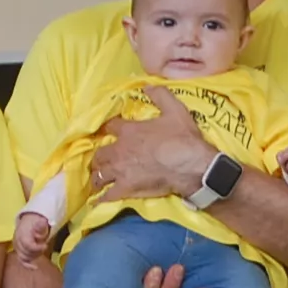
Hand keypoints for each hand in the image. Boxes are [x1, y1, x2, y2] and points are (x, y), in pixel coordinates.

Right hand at [13, 212, 52, 262]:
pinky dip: (28, 264)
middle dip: (37, 251)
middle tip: (44, 246)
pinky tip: (35, 267)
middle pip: (26, 253)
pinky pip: (21, 260)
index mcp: (21, 234)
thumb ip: (40, 225)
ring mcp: (16, 248)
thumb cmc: (35, 223)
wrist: (28, 222)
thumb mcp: (40, 222)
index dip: (37, 248)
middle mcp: (17, 242)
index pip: (28, 246)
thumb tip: (42, 221)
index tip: (45, 245)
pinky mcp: (18, 252)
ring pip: (24, 257)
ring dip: (34, 256)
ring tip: (40, 249)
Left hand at [93, 87, 216, 201]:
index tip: (109, 131)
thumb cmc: (182, 138)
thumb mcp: (175, 110)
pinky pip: (107, 195)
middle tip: (103, 160)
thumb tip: (148, 86)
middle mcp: (119, 150)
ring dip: (98, 176)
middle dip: (100, 156)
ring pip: (99, 174)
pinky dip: (101, 198)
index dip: (109, 128)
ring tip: (99, 179)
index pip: (110, 126)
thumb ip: (160, 95)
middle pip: (99, 153)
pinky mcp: (126, 188)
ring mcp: (120, 171)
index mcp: (129, 130)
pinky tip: (96, 201)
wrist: (190, 166)